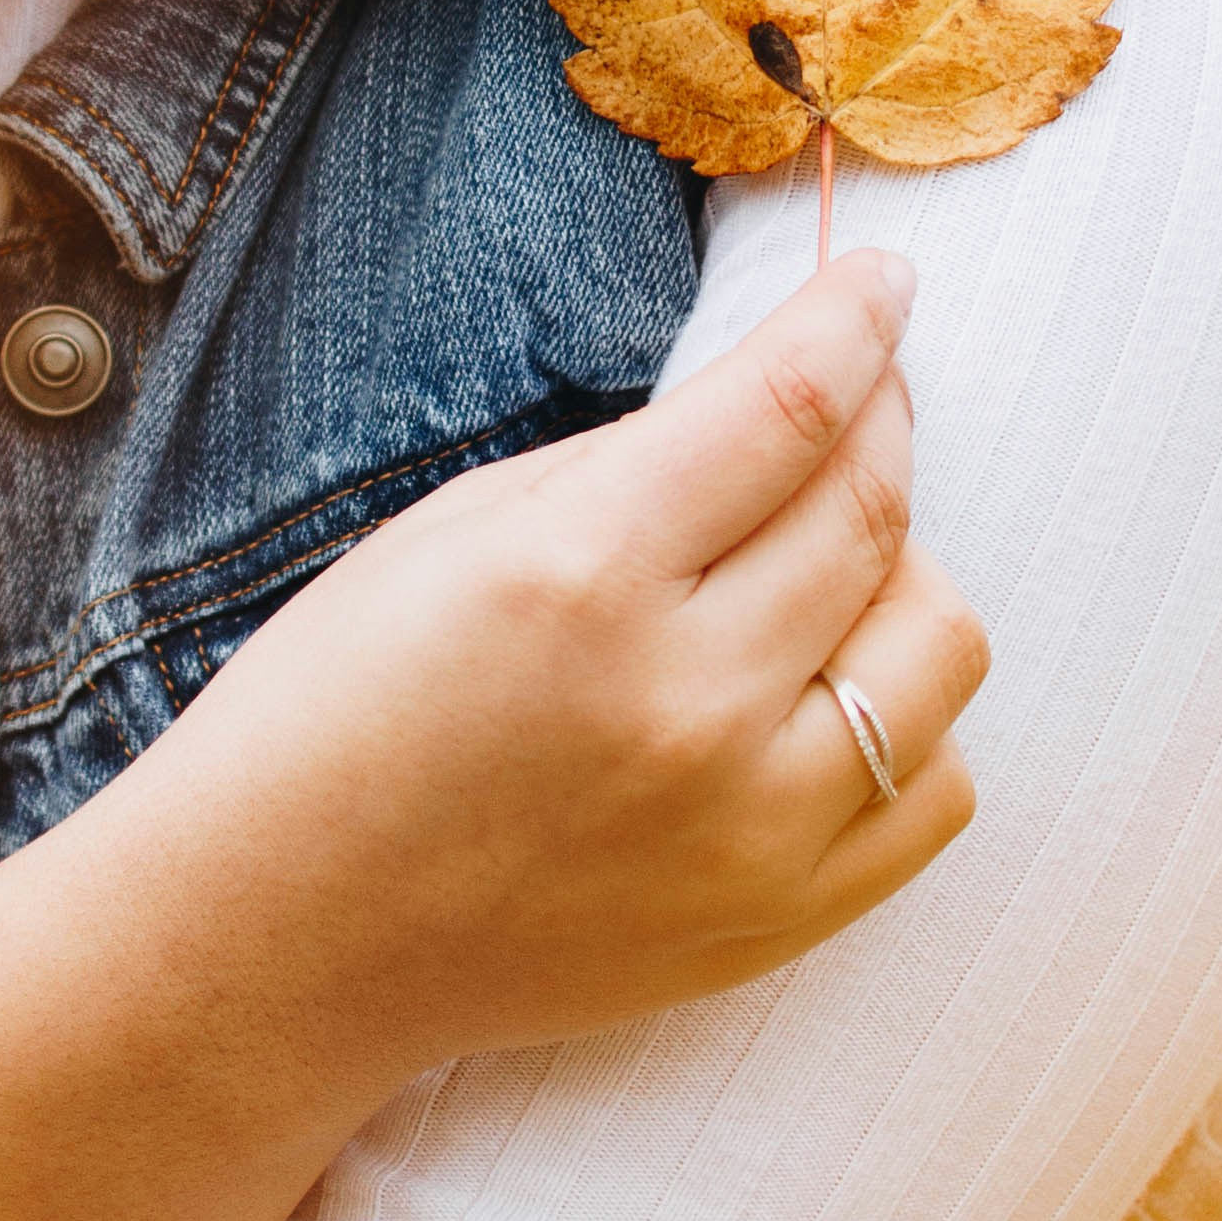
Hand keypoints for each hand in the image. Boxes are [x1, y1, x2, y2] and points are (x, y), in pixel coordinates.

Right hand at [119, 247, 985, 1072]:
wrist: (280, 938)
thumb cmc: (339, 708)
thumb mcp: (457, 529)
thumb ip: (638, 461)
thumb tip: (793, 391)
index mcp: (583, 573)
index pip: (792, 405)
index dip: (858, 316)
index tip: (882, 282)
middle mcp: (686, 701)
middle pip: (876, 509)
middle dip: (885, 420)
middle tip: (860, 396)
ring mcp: (748, 828)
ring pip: (940, 645)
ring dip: (905, 570)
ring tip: (828, 564)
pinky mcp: (777, 921)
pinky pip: (936, 789)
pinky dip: (908, 719)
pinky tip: (829, 692)